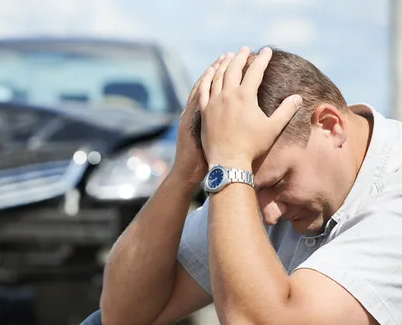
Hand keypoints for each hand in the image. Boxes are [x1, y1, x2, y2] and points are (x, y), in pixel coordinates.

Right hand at [171, 55, 223, 186]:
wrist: (188, 172)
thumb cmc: (201, 159)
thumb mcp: (208, 138)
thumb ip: (219, 125)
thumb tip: (235, 117)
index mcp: (200, 114)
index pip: (212, 89)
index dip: (220, 74)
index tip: (231, 61)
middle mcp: (196, 111)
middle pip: (209, 84)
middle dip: (220, 67)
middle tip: (230, 53)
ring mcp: (193, 116)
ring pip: (202, 88)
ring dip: (212, 72)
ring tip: (223, 59)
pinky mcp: (192, 123)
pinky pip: (197, 100)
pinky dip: (202, 87)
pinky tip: (211, 76)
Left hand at [199, 47, 301, 169]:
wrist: (228, 161)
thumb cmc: (252, 146)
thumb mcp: (273, 128)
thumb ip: (286, 111)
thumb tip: (298, 97)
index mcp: (245, 96)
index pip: (255, 71)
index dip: (262, 59)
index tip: (266, 51)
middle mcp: (227, 95)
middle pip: (233, 68)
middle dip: (240, 57)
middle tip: (245, 49)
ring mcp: (213, 102)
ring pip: (217, 76)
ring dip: (223, 63)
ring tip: (227, 56)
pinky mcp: (204, 111)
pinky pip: (203, 89)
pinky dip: (207, 78)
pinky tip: (210, 72)